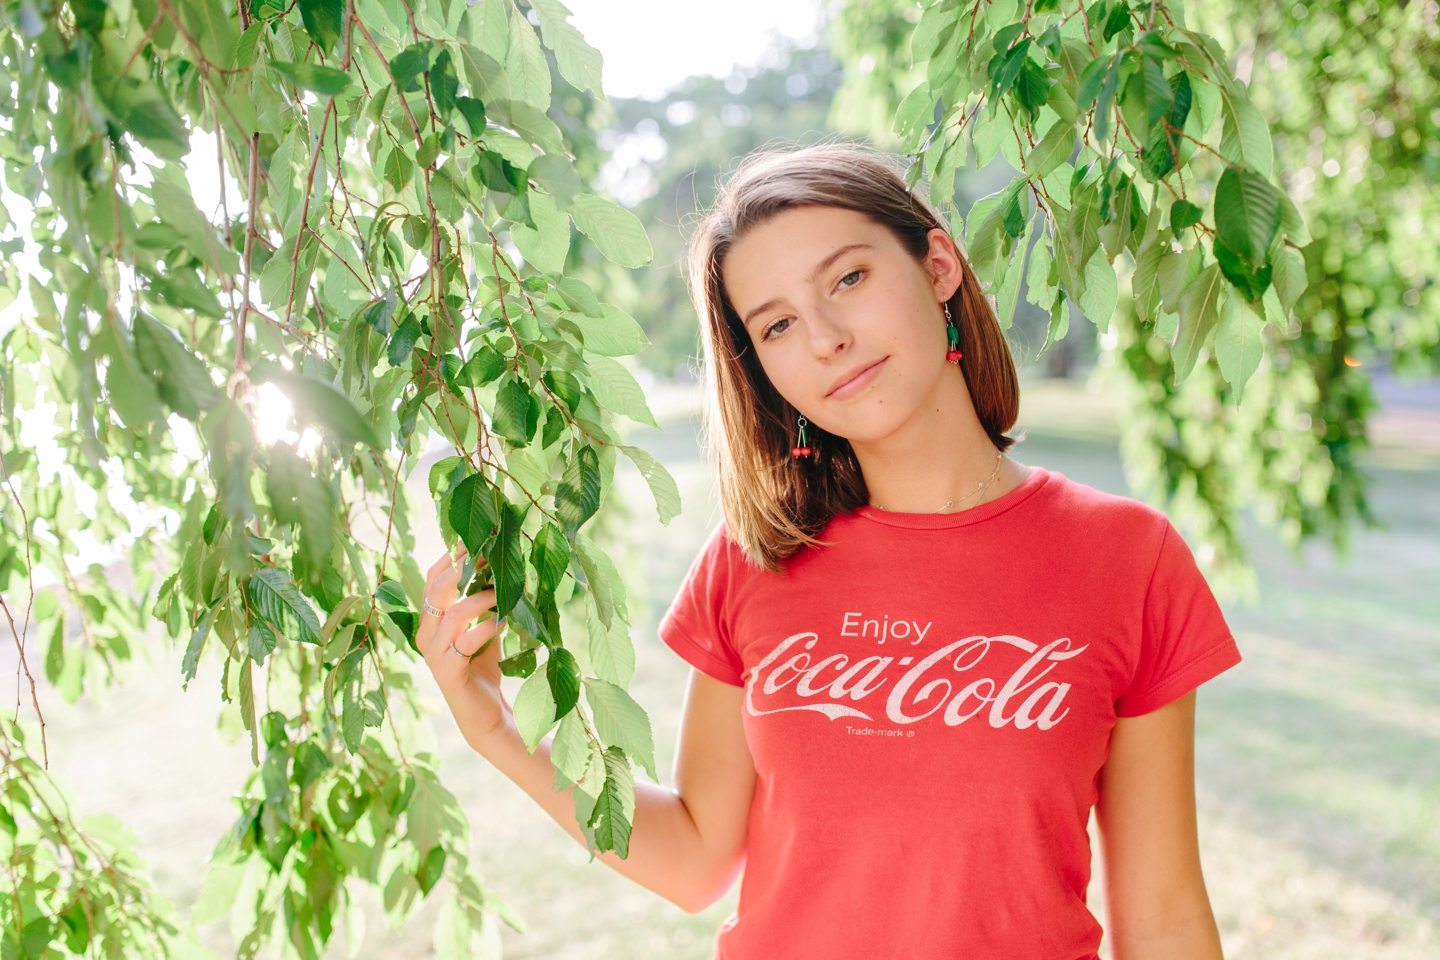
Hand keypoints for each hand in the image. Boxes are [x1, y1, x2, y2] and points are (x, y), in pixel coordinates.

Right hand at [415, 547, 509, 744]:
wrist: (483, 712)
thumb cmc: (483, 666)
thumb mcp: (483, 627)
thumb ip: (484, 601)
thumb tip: (502, 564)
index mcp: (430, 619)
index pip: (432, 578)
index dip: (453, 556)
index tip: (478, 537)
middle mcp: (425, 634)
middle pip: (436, 589)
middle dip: (462, 568)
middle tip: (489, 554)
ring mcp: (432, 654)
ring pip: (453, 614)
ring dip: (480, 598)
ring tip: (503, 591)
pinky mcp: (446, 671)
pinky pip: (465, 642)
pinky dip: (487, 628)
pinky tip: (504, 621)